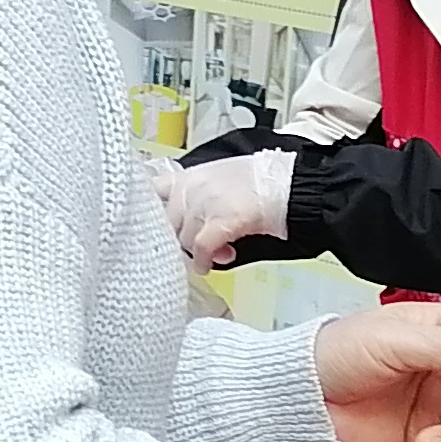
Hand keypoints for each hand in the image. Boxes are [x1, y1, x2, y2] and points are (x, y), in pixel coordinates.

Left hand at [157, 150, 295, 265]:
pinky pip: (200, 248)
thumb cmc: (260, 182)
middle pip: (166, 224)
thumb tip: (184, 224)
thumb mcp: (218, 178)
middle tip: (198, 247)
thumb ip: (195, 196)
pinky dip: (203, 261)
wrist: (289, 184)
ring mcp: (204, 203)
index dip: (152, 214)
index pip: (151, 193)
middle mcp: (191, 188)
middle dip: (179, 240)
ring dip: (197, 252)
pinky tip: (209, 266)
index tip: (157, 229)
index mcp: (189, 176)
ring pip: (183, 239)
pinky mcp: (221, 220)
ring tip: (218, 252)